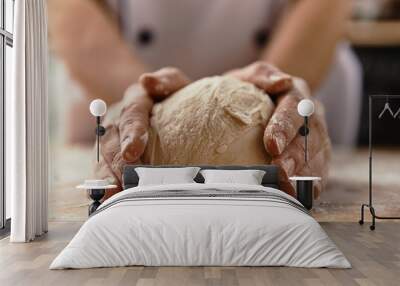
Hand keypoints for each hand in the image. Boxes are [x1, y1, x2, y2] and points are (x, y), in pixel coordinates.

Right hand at [94, 67, 189, 196]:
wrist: (171, 108)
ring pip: (103, 156)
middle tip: (126, 181)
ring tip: (113, 194)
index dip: (131, 133)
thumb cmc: (177, 98)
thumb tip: (147, 81)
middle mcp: (119, 118)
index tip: (132, 152)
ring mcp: (113, 137)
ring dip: (107, 176)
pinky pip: (103, 168)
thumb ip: (166, 81)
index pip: (131, 114)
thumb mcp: (176, 85)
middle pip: (113, 140)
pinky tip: (107, 198)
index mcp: (136, 100)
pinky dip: (103, 184)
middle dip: (118, 162)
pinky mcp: (111, 154)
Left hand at [228, 62, 330, 197]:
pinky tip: (302, 197)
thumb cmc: (248, 92)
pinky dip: (312, 185)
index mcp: (296, 93)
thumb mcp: (247, 78)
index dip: (285, 127)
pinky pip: (320, 171)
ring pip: (319, 156)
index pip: (295, 108)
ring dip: (305, 175)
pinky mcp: (318, 155)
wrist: (262, 102)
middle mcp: (312, 114)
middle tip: (280, 173)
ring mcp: (318, 136)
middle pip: (311, 136)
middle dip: (296, 157)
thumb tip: (281, 81)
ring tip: (288, 190)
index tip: (272, 145)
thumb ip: (260, 75)